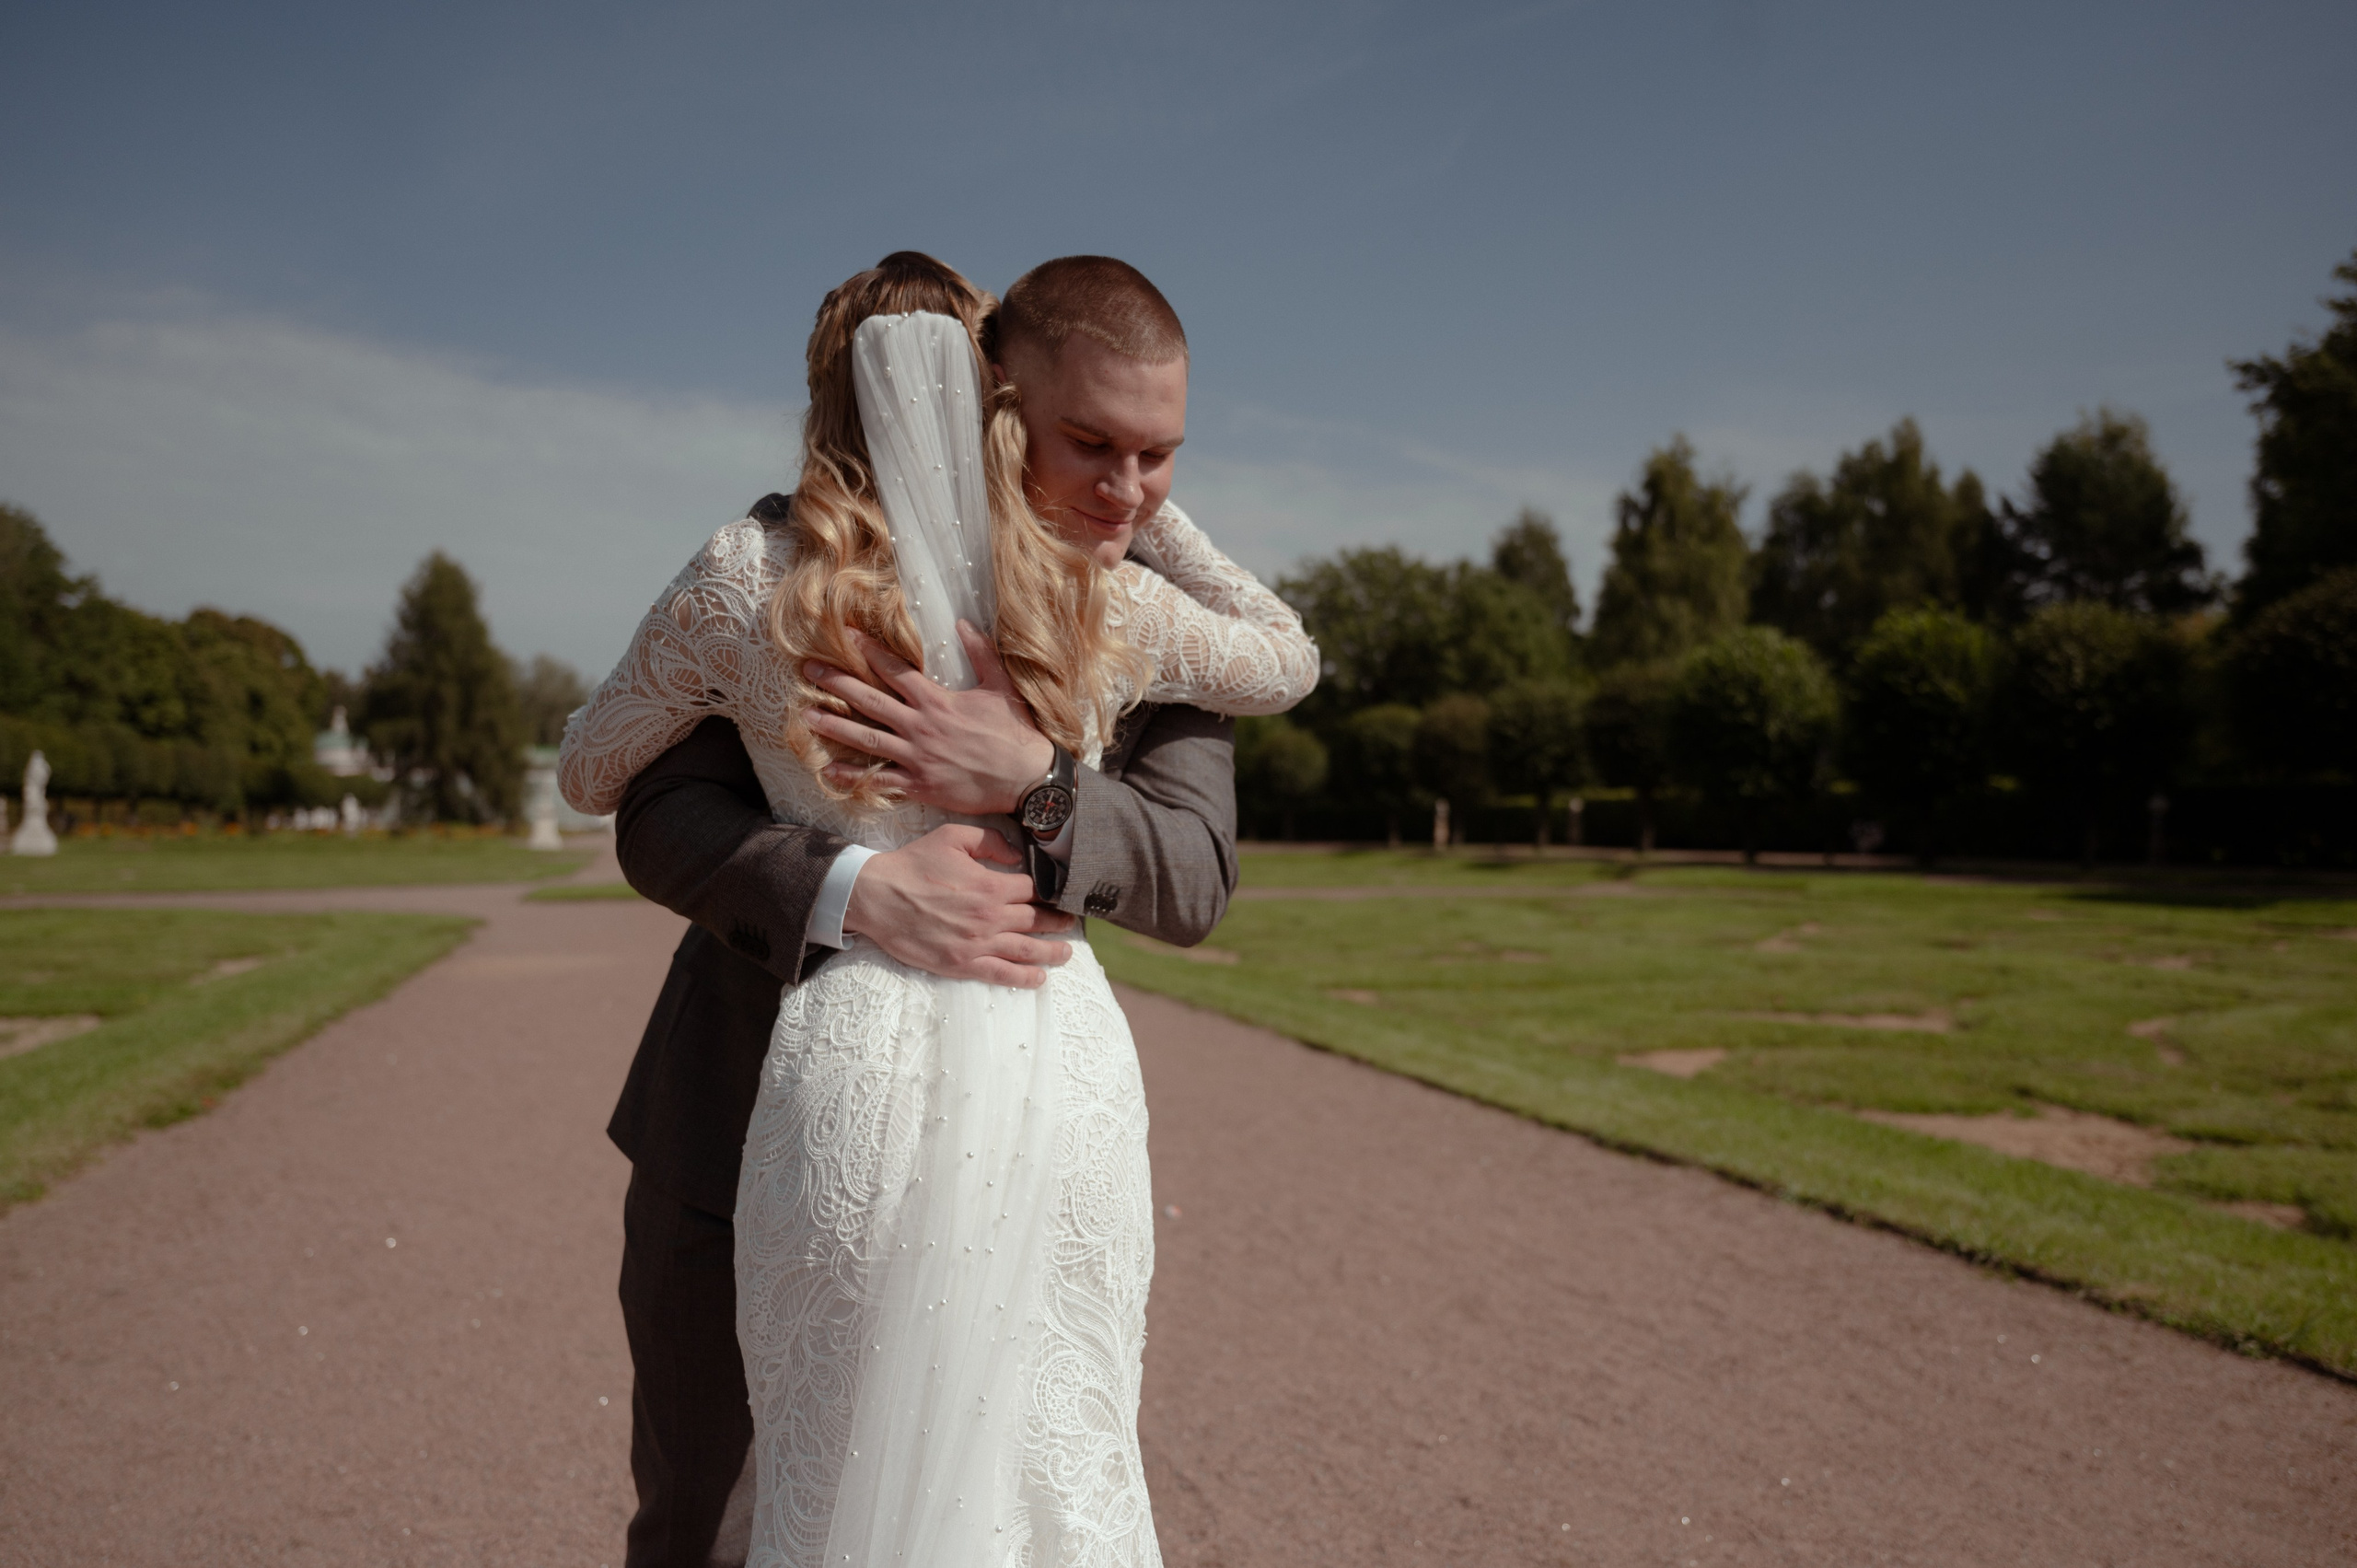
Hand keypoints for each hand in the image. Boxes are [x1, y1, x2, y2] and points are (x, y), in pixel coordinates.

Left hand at [803, 622, 1056, 814]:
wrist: (1027, 779)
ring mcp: (917, 757)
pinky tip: (828, 771)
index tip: (844, 636)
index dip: (867, 650)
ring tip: (807, 715)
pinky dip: (853, 777)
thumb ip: (981, 652)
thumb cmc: (1017, 733)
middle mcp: (921, 726)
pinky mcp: (920, 785)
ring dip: (834, 726)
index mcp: (938, 700)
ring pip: (866, 739)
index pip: (894, 669)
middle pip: (870, 700)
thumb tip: (964, 622)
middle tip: (809, 670)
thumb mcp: (1002, 686)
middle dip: (837, 683)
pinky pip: (879, 780)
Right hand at [842, 823, 1073, 986]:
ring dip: (1051, 952)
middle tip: (1070, 924)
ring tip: (1067, 953)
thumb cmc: (912, 865)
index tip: (1057, 896)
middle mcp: (989, 917)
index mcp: (990, 886)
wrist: (876, 896)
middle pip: (1036, 921)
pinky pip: (1001, 974)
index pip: (1032, 891)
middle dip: (1057, 923)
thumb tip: (1016, 855)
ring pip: (1025, 951)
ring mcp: (977, 944)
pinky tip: (1039, 979)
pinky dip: (1024, 978)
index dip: (1048, 893)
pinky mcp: (961, 964)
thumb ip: (989, 840)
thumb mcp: (951, 836)